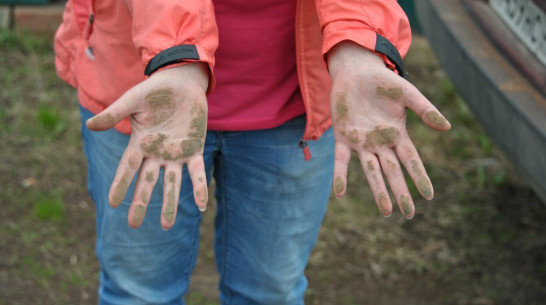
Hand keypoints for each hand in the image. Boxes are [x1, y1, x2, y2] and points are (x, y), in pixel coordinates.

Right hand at [86, 63, 208, 228]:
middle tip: (133, 225)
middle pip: (147, 182)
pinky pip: (197, 173)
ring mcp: (176, 155)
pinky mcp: (195, 151)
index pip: (128, 168)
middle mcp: (157, 154)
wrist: (182, 83)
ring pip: (172, 183)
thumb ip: (115, 114)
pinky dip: (199, 187)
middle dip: (141, 202)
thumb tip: (90, 125)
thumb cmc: (155, 91)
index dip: (121, 184)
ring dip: (169, 203)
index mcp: (140, 144)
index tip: (112, 203)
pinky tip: (202, 204)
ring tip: (167, 226)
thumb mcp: (133, 101)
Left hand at [328, 41, 450, 218]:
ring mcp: (361, 142)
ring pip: (371, 170)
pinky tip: (340, 193)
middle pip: (393, 171)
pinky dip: (340, 175)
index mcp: (397, 135)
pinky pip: (342, 160)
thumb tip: (447, 127)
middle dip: (400, 192)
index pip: (411, 160)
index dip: (419, 177)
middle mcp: (380, 143)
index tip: (428, 196)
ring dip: (378, 190)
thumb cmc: (383, 82)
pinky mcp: (343, 137)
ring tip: (386, 212)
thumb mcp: (407, 94)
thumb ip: (425, 109)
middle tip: (408, 214)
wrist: (355, 71)